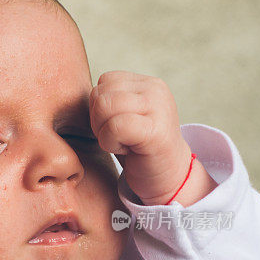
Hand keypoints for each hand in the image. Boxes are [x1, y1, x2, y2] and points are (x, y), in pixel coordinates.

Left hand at [90, 72, 216, 204]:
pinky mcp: (156, 131)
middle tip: (117, 138)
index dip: (99, 106)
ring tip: (122, 142)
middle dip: (97, 120)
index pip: (105, 81)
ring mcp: (158, 108)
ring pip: (105, 106)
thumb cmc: (141, 150)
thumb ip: (111, 100)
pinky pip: (115, 126)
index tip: (116, 126)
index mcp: (147, 83)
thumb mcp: (126, 116)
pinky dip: (110, 142)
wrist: (169, 178)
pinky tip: (126, 150)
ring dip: (103, 132)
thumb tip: (90, 93)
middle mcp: (155, 90)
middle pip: (101, 93)